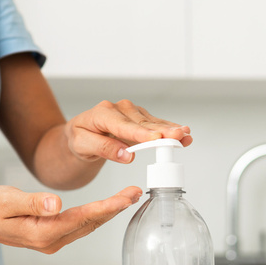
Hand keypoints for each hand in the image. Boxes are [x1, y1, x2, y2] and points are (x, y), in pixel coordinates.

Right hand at [0, 185, 141, 253]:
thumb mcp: (7, 200)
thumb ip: (33, 202)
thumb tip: (56, 204)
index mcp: (42, 232)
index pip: (82, 218)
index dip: (107, 207)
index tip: (127, 197)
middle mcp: (50, 241)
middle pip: (90, 224)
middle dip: (115, 209)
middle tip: (137, 192)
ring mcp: (51, 241)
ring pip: (86, 226)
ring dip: (108, 212)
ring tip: (128, 197)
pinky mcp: (50, 236)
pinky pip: (79, 226)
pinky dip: (95, 215)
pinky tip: (106, 207)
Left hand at [64, 99, 192, 163]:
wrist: (81, 133)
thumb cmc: (80, 138)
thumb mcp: (82, 145)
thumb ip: (104, 149)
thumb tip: (127, 155)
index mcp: (101, 114)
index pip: (123, 125)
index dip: (140, 133)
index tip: (155, 139)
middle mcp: (119, 109)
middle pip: (142, 123)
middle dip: (162, 130)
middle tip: (178, 136)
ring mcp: (131, 112)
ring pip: (152, 123)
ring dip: (170, 130)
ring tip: (185, 135)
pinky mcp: (139, 118)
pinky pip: (155, 125)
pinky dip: (169, 129)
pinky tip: (183, 133)